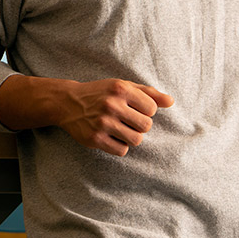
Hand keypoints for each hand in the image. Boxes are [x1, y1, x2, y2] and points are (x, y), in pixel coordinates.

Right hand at [56, 79, 173, 156]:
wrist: (67, 103)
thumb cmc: (100, 93)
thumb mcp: (122, 86)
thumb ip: (148, 93)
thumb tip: (171, 101)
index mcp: (120, 89)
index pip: (152, 109)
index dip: (145, 111)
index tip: (133, 108)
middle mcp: (111, 105)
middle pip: (146, 126)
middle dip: (139, 125)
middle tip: (126, 120)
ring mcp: (102, 123)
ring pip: (136, 140)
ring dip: (131, 136)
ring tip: (119, 129)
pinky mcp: (94, 138)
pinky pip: (122, 151)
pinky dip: (119, 146)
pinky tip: (110, 136)